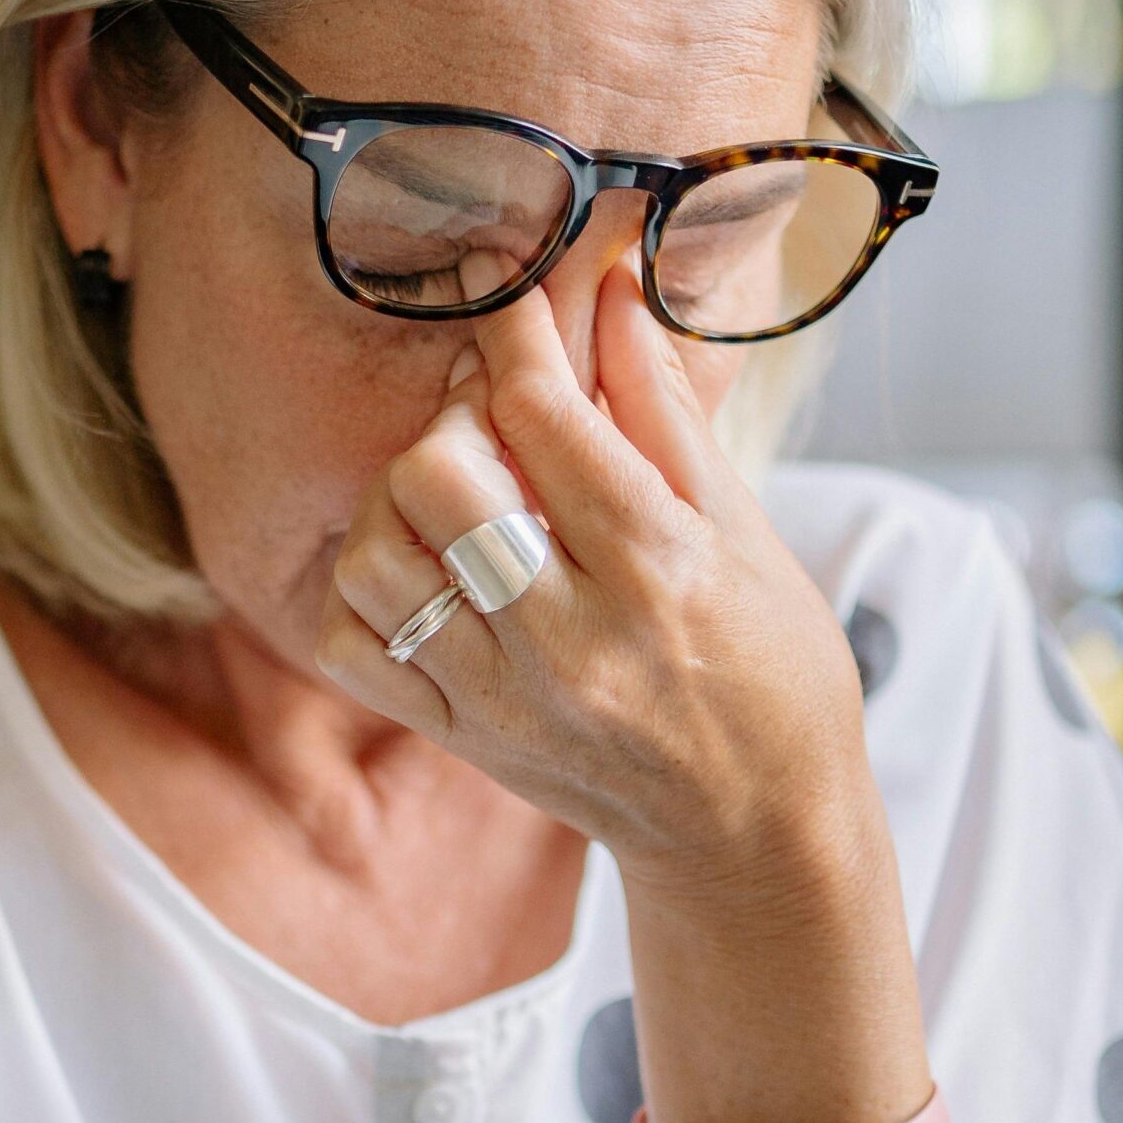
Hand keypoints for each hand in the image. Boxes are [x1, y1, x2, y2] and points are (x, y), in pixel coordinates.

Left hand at [315, 244, 877, 898]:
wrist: (756, 832)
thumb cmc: (771, 672)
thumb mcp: (745, 530)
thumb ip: (662, 409)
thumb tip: (610, 292)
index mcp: (657, 567)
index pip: (543, 412)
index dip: (512, 329)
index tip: (505, 290)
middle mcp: (570, 635)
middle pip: (436, 476)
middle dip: (455, 417)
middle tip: (493, 416)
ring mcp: (502, 694)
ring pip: (376, 554)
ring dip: (400, 500)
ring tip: (457, 495)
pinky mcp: (458, 735)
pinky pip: (351, 642)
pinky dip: (365, 587)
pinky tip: (421, 566)